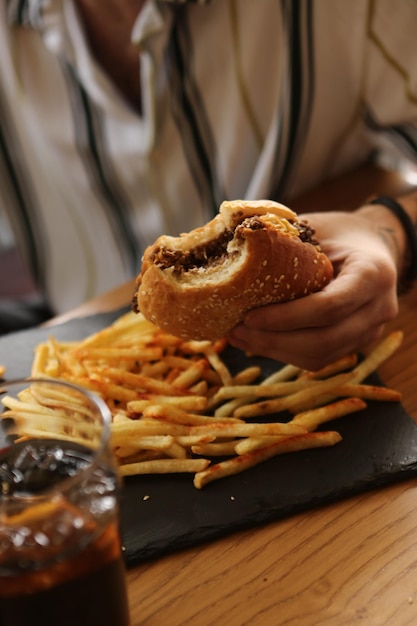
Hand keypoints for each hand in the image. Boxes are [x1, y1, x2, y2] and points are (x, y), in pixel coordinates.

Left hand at [228, 210, 398, 369]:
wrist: (372, 246)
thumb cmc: (339, 232)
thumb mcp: (317, 226)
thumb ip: (285, 238)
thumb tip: (232, 243)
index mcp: (373, 274)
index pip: (329, 306)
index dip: (286, 317)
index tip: (249, 316)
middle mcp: (379, 309)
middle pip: (324, 340)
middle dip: (275, 340)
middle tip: (237, 330)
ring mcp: (371, 331)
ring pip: (321, 356)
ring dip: (275, 351)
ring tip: (240, 337)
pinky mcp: (356, 344)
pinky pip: (319, 358)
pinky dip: (285, 352)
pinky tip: (257, 341)